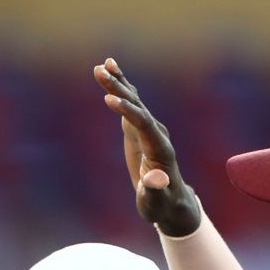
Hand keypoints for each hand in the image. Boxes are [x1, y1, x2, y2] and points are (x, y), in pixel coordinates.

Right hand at [94, 58, 202, 237]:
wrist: (170, 201)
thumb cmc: (161, 204)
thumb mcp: (156, 202)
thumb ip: (155, 190)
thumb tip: (155, 179)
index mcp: (159, 148)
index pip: (142, 123)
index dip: (127, 111)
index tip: (108, 100)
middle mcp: (157, 133)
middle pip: (137, 105)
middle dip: (119, 88)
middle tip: (100, 71)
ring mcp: (149, 129)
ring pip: (134, 100)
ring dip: (118, 82)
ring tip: (103, 64)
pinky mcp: (140, 129)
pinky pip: (130, 104)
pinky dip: (120, 89)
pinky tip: (110, 73)